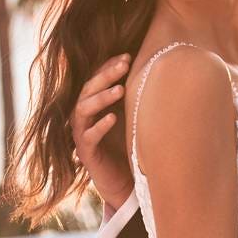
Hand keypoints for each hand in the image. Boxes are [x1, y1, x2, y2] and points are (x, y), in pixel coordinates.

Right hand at [70, 53, 133, 209]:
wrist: (124, 181)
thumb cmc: (128, 145)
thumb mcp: (131, 117)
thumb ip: (134, 97)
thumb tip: (155, 70)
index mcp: (93, 105)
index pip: (96, 79)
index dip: (108, 66)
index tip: (127, 55)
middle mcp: (84, 116)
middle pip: (88, 89)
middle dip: (106, 75)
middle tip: (124, 64)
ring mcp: (82, 134)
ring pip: (84, 109)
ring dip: (102, 97)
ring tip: (120, 89)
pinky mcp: (86, 152)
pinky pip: (89, 136)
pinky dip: (100, 126)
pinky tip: (112, 118)